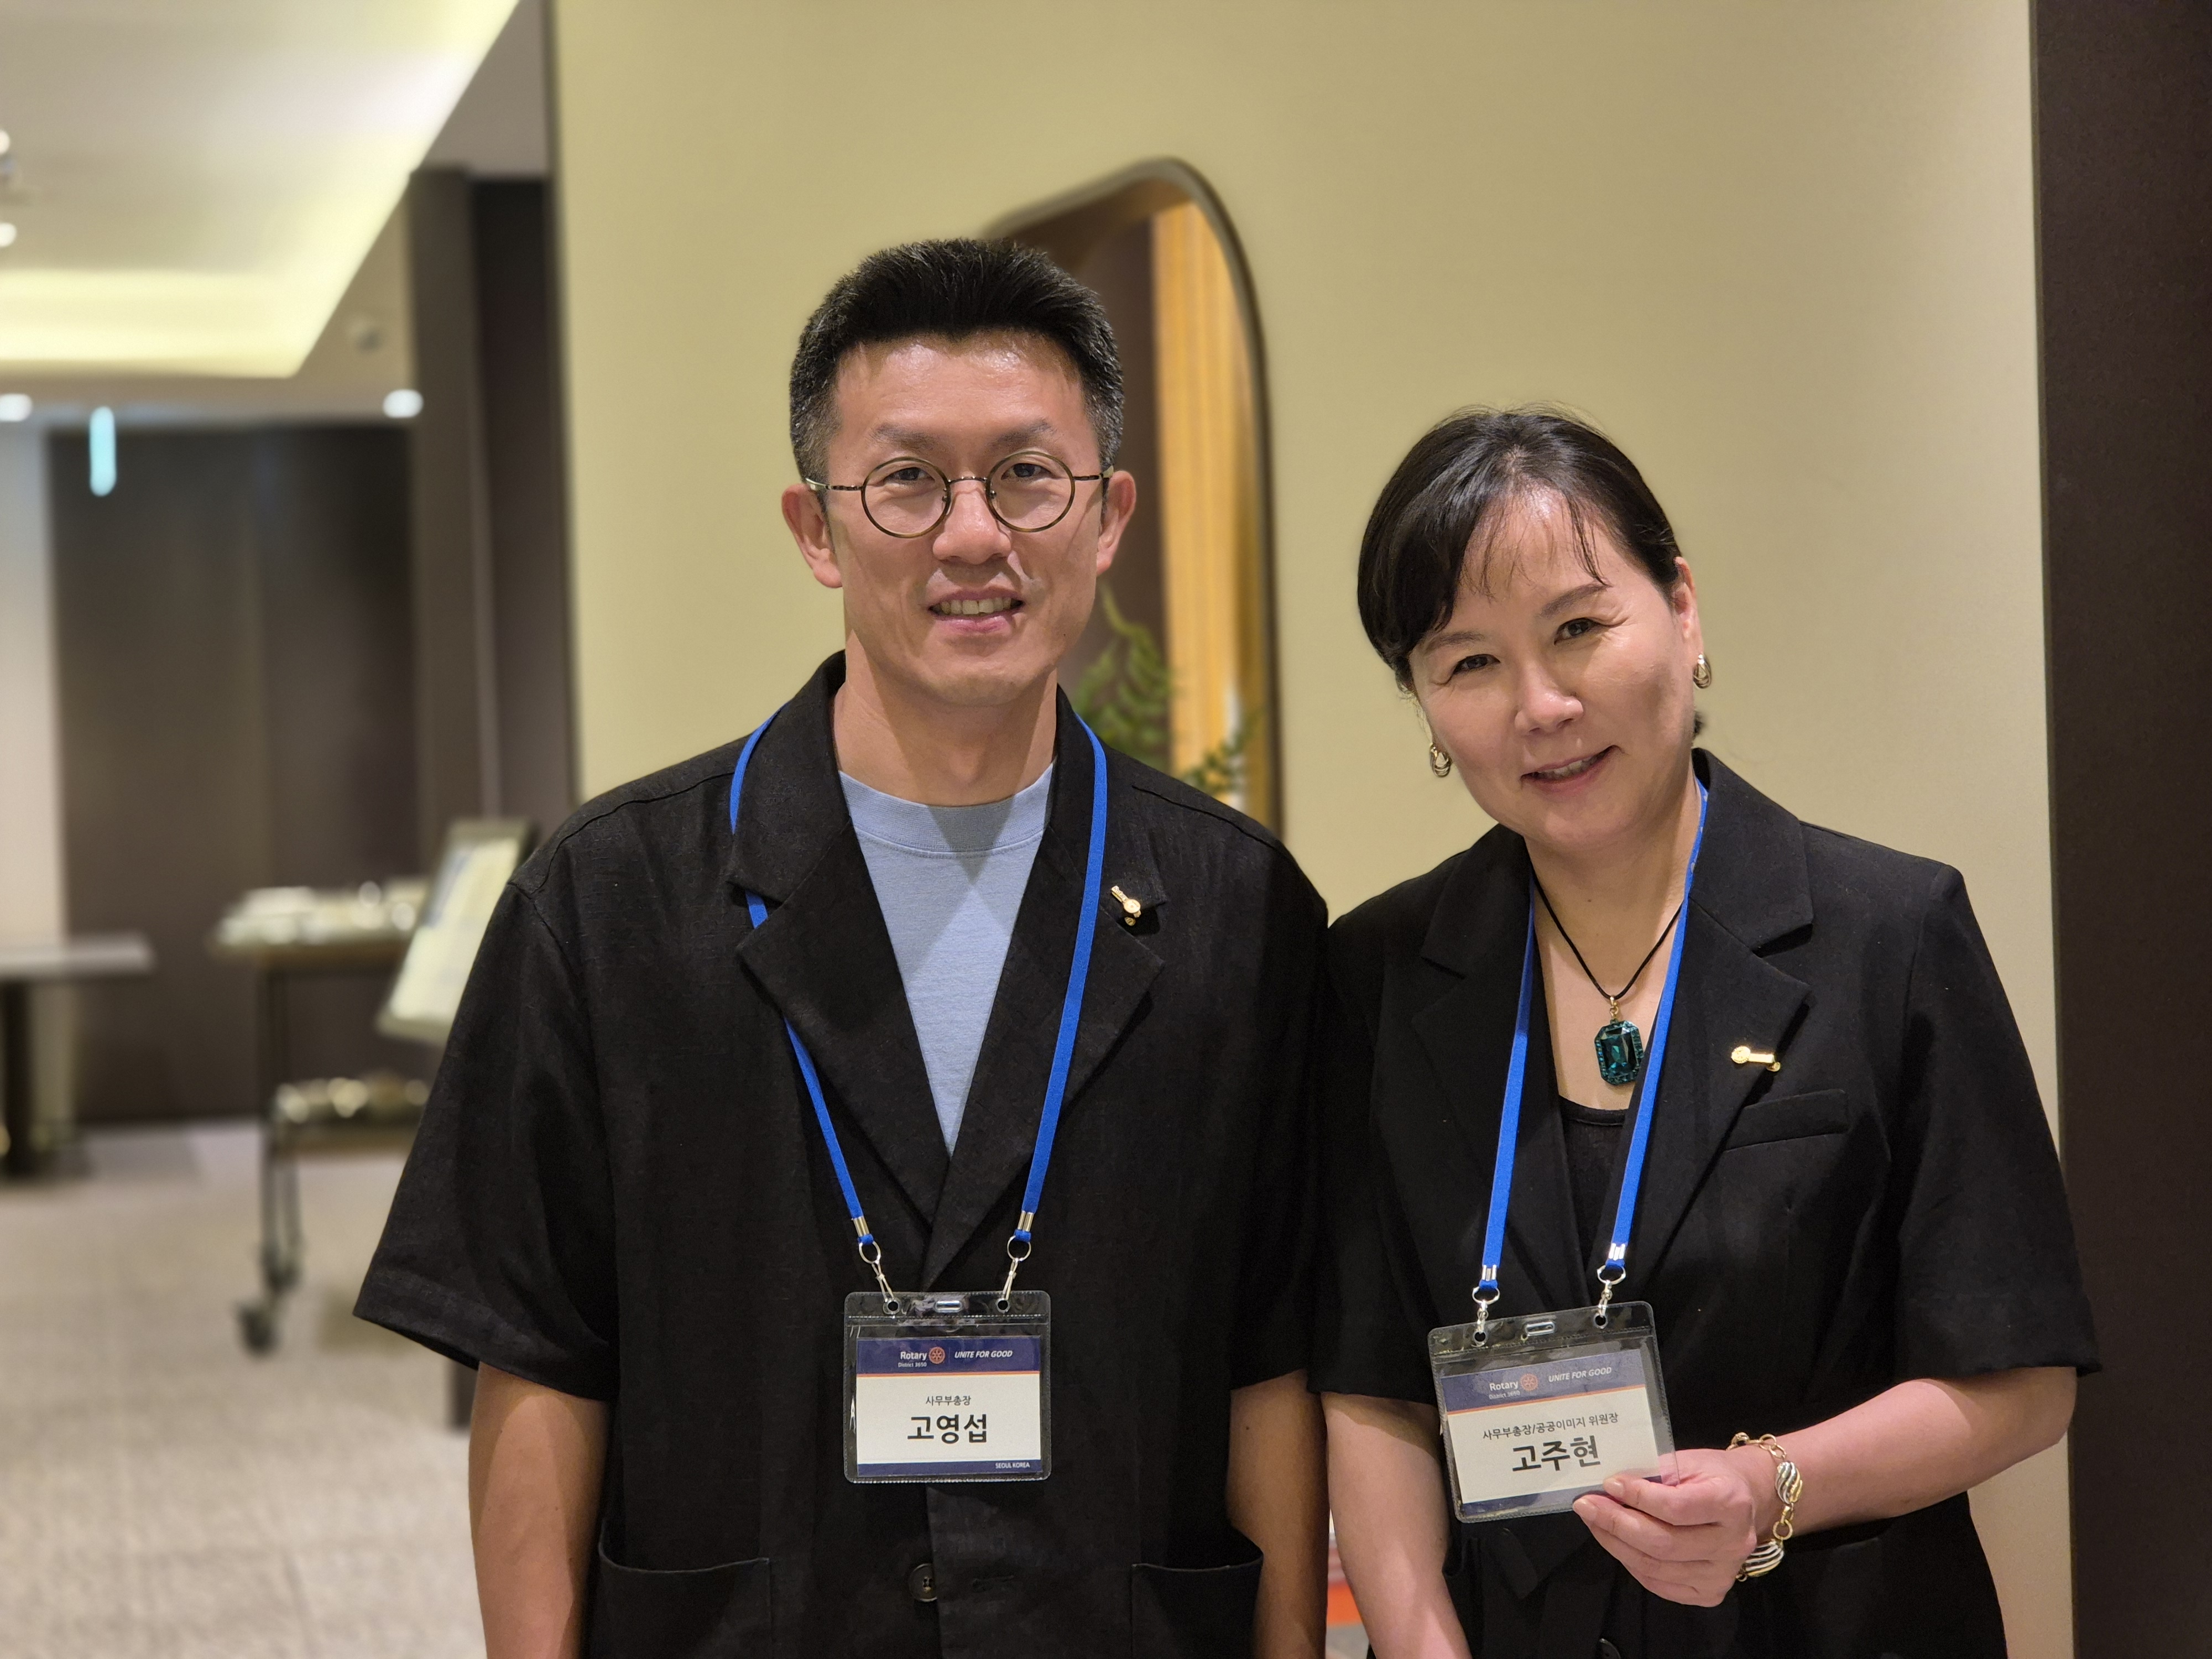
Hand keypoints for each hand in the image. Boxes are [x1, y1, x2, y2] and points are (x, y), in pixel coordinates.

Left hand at [1569, 1446, 1772, 1606]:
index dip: (1638, 1496)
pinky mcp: (1710, 1593)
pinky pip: (1660, 1585)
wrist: (1748, 1499)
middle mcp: (1732, 1544)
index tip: (1609, 1483)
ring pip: (1656, 1567)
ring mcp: (1722, 1574)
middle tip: (1587, 1505)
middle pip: (1664, 1543)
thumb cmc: (1712, 1475)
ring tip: (1594, 1521)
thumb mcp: (1688, 1461)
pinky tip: (1616, 1542)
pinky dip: (1632, 1563)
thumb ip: (1654, 1473)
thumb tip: (1609, 1486)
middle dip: (1617, 1523)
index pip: (1676, 1508)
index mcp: (1731, 1504)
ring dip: (1617, 1544)